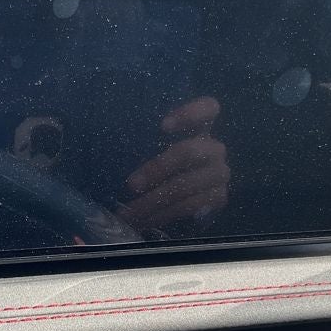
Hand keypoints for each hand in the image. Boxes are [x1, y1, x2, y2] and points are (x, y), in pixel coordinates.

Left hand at [118, 97, 229, 231]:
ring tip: (129, 213)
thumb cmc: (159, 172)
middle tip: (131, 185)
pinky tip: (145, 221)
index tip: (163, 126)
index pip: (209, 108)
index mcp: (199, 129)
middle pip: (189, 151)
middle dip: (157, 168)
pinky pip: (190, 206)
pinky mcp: (219, 198)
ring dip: (153, 200)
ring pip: (185, 184)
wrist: (180, 207)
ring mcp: (219, 173)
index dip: (190, 113)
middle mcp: (213, 148)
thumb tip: (110, 147)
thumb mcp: (152, 153)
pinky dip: (164, 215)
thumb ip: (144, 145)